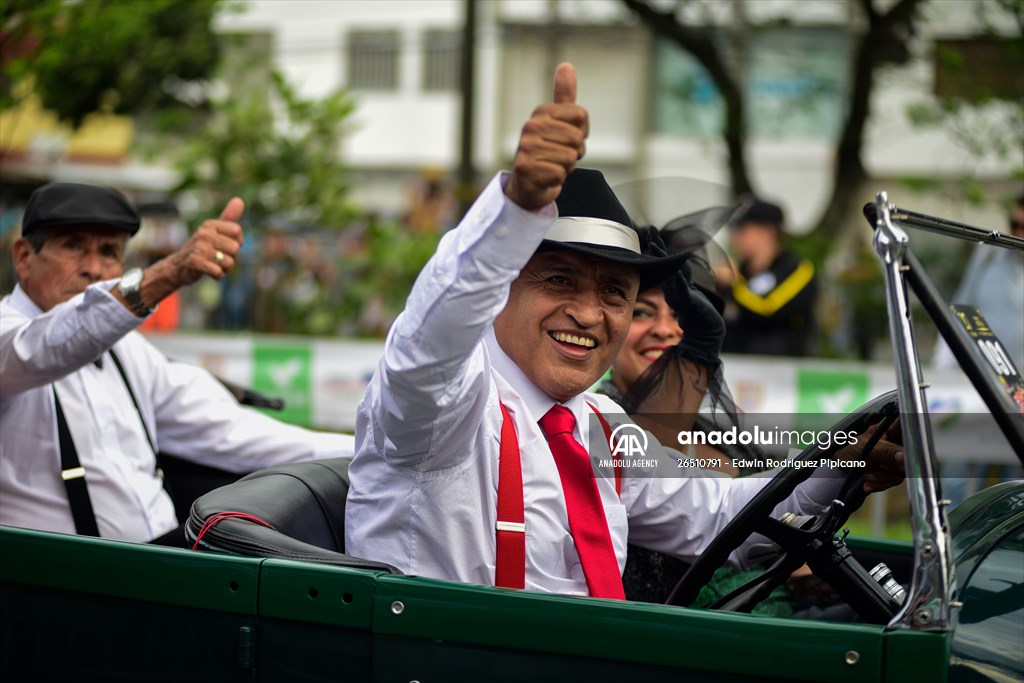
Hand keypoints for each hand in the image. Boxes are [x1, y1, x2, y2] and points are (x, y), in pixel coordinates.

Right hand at [164, 198, 244, 286]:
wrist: (179, 266)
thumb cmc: (203, 248)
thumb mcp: (215, 231)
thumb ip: (229, 217)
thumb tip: (240, 200)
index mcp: (210, 224)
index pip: (237, 231)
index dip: (237, 242)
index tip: (226, 245)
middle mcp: (204, 233)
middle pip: (235, 248)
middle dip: (231, 258)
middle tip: (218, 258)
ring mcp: (198, 247)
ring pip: (229, 262)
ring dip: (224, 268)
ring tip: (213, 265)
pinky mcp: (194, 262)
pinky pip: (218, 272)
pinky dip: (217, 276)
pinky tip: (209, 272)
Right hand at [505, 62, 589, 211]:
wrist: (527, 185)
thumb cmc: (547, 152)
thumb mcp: (557, 122)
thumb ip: (564, 97)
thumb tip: (566, 65)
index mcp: (541, 112)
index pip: (582, 115)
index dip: (582, 132)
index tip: (567, 139)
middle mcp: (531, 126)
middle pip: (578, 138)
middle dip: (575, 152)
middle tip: (558, 156)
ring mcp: (526, 147)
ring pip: (570, 157)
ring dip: (566, 167)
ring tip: (551, 166)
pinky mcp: (526, 168)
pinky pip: (560, 174)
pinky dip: (557, 180)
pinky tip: (545, 177)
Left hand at [845, 419, 904, 492]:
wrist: (840, 468)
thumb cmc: (849, 450)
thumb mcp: (866, 448)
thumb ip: (886, 451)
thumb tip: (904, 457)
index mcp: (891, 429)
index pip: (911, 426)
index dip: (913, 439)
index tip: (905, 453)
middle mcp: (897, 443)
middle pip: (910, 456)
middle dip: (892, 468)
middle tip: (875, 468)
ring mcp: (896, 458)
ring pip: (903, 471)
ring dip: (883, 478)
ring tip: (866, 475)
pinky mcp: (893, 471)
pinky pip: (895, 480)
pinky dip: (881, 484)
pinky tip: (868, 483)